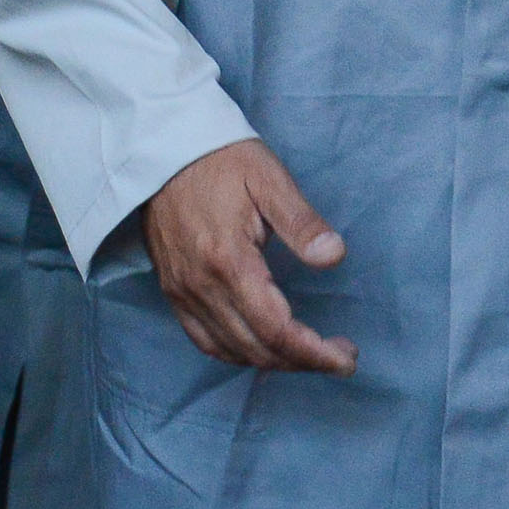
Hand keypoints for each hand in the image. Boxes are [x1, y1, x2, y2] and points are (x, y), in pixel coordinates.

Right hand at [139, 139, 357, 375]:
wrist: (162, 147)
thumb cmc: (221, 157)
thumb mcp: (268, 177)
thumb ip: (301, 222)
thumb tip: (334, 257)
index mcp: (228, 260)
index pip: (276, 329)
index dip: (314, 353)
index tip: (346, 358)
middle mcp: (201, 286)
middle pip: (256, 349)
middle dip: (302, 361)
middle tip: (338, 354)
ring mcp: (182, 291)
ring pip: (231, 351)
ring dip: (273, 361)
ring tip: (308, 352)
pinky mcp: (172, 290)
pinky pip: (203, 341)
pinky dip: (236, 354)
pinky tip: (261, 346)